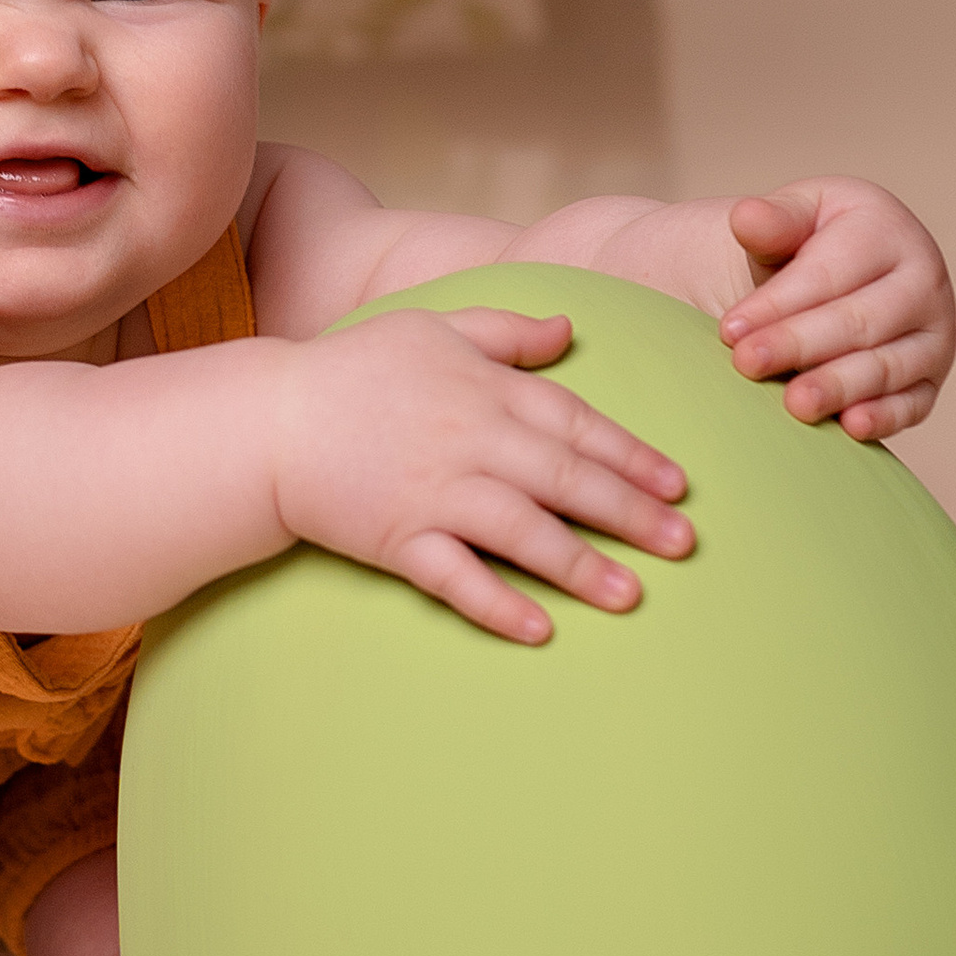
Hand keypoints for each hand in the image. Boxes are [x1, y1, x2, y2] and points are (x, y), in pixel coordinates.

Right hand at [275, 309, 691, 645]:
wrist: (271, 420)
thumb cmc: (354, 370)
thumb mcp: (435, 327)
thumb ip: (507, 330)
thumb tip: (569, 328)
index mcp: (487, 389)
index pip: (577, 423)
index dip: (632, 456)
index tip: (678, 486)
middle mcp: (471, 441)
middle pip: (565, 479)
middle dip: (630, 513)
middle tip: (683, 543)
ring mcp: (434, 492)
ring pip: (523, 531)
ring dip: (580, 565)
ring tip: (630, 595)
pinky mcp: (397, 539)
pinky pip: (455, 577)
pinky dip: (497, 602)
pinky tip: (540, 627)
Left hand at [717, 181, 955, 440]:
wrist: (843, 274)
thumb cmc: (811, 242)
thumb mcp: (794, 215)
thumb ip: (773, 220)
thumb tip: (747, 218)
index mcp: (888, 230)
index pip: (829, 273)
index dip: (778, 303)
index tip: (730, 330)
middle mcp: (922, 282)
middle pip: (859, 321)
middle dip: (799, 345)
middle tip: (748, 364)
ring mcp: (933, 333)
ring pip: (887, 366)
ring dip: (839, 387)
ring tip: (794, 403)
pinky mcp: (931, 379)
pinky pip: (913, 403)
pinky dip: (884, 417)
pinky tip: (850, 427)